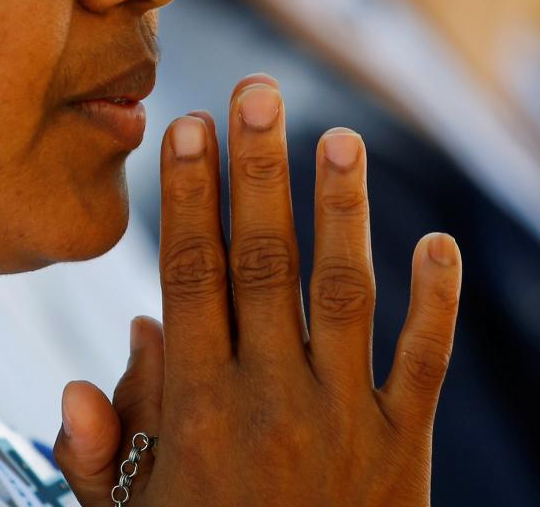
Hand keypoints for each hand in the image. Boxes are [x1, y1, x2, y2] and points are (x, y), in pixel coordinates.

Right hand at [53, 75, 462, 504]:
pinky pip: (425, 362)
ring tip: (337, 137)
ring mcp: (345, 420)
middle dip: (256, 174)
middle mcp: (270, 400)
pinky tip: (437, 241)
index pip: (188, 279)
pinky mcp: (405, 447)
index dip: (187, 198)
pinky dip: (434, 302)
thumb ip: (101, 447)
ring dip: (340, 211)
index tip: (188, 128)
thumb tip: (109, 357)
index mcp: (196, 410)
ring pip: (342, 295)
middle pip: (260, 266)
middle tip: (258, 92)